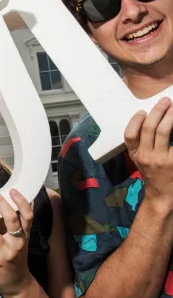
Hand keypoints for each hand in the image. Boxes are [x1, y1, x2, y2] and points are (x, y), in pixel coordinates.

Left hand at [0, 187, 33, 297]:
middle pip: (11, 219)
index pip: (28, 216)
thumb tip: (14, 202)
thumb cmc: (17, 257)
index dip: (21, 202)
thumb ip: (17, 224)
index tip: (12, 189)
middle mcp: (17, 243)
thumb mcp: (21, 240)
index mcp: (24, 235)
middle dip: (0, 203)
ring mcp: (5, 253)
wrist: (18, 285)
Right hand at [124, 97, 172, 213]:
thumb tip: (148, 120)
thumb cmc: (152, 175)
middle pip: (149, 129)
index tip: (142, 111)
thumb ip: (140, 144)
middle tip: (165, 101)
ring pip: (163, 132)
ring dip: (169, 116)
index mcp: (135, 155)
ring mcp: (162, 160)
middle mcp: (147, 156)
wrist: (163, 196)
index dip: (135, 121)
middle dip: (157, 112)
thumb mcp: (139, 160)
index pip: (129, 135)